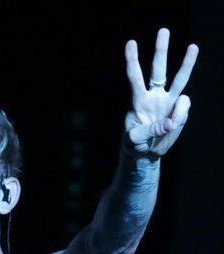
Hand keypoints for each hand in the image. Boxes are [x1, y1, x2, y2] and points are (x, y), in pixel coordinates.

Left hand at [124, 28, 198, 156]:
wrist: (146, 153)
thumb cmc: (134, 144)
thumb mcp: (135, 140)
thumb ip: (150, 130)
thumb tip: (170, 122)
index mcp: (138, 101)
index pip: (135, 78)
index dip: (132, 61)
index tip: (131, 43)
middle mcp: (154, 96)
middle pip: (159, 70)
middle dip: (161, 50)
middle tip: (163, 31)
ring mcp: (168, 102)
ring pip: (179, 79)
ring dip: (186, 63)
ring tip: (193, 47)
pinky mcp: (179, 112)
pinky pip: (184, 108)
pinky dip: (180, 115)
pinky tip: (173, 125)